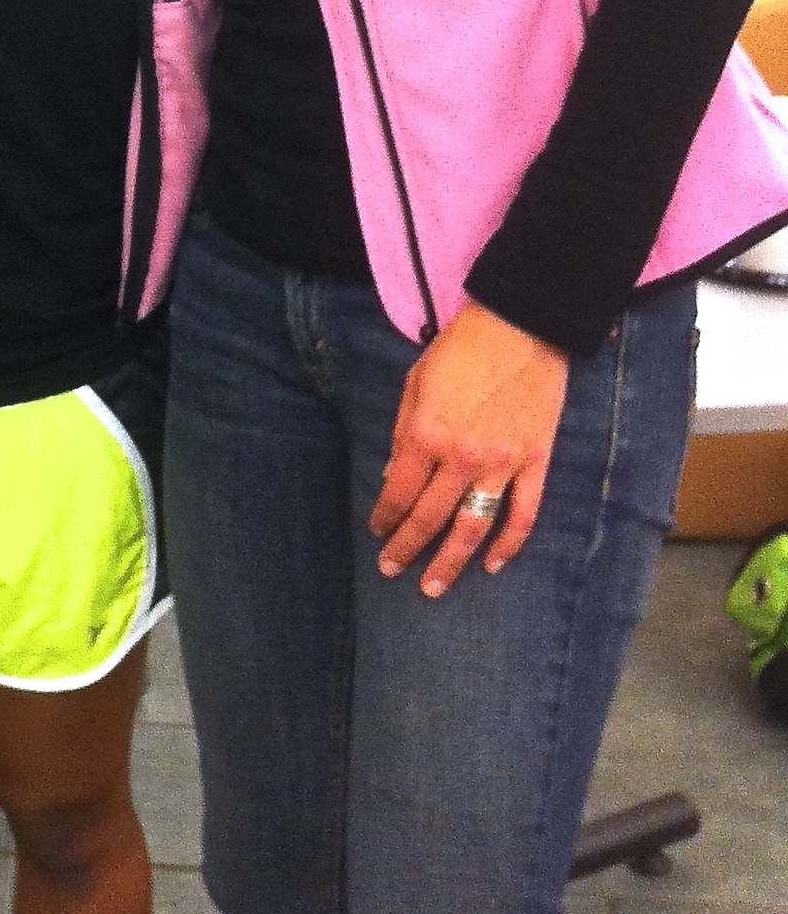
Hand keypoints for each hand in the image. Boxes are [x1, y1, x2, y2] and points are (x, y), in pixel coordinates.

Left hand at [369, 301, 568, 596]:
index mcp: (426, 434)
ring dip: (452, 561)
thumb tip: (396, 476)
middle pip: (431, 517)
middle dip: (408, 548)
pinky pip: (524, 513)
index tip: (377, 533)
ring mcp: (502, 463)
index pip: (399, 491)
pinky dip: (510, 543)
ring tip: (433, 587)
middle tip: (393, 571)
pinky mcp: (536, 462)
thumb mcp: (415, 383)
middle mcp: (462, 457)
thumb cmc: (460, 349)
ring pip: (474, 526)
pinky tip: (493, 564)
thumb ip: (404, 432)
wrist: (520, 326)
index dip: (385, 517)